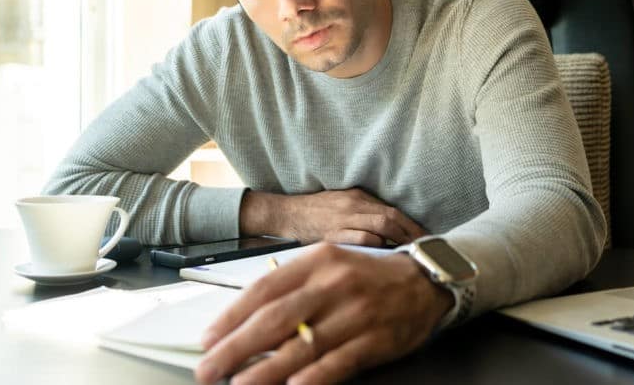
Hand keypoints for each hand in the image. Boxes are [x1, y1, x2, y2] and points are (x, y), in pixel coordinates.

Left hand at [195, 244, 453, 384]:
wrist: (425, 280)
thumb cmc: (368, 275)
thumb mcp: (329, 263)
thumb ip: (292, 284)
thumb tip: (245, 316)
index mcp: (318, 260)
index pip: (264, 289)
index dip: (231, 316)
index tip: (208, 338)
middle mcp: (334, 284)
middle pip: (275, 319)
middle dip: (235, 347)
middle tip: (209, 368)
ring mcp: (356, 313)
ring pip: (301, 345)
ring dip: (264, 371)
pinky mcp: (375, 339)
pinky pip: (338, 362)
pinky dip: (312, 377)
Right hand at [241, 188, 427, 245]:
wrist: (286, 214)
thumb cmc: (316, 211)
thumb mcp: (343, 204)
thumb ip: (365, 212)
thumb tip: (392, 226)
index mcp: (358, 197)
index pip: (393, 210)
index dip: (412, 225)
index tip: (427, 238)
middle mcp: (353, 206)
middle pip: (391, 217)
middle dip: (411, 233)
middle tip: (424, 248)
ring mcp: (343, 219)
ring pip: (379, 227)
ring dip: (397, 241)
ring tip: (410, 255)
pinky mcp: (332, 234)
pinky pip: (359, 239)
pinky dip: (376, 247)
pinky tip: (385, 258)